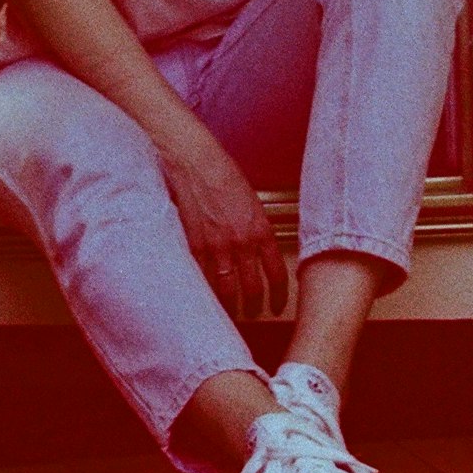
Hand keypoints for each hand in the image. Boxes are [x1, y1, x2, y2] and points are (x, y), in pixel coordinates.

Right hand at [160, 123, 286, 322]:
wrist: (194, 160)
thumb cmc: (222, 174)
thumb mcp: (251, 202)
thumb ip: (255, 229)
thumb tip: (255, 252)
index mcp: (261, 230)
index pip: (277, 274)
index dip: (278, 295)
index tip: (276, 304)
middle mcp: (242, 243)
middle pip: (252, 289)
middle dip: (254, 305)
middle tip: (253, 312)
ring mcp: (216, 247)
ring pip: (226, 291)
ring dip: (229, 305)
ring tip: (229, 312)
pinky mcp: (194, 247)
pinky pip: (202, 280)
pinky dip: (204, 291)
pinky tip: (205, 296)